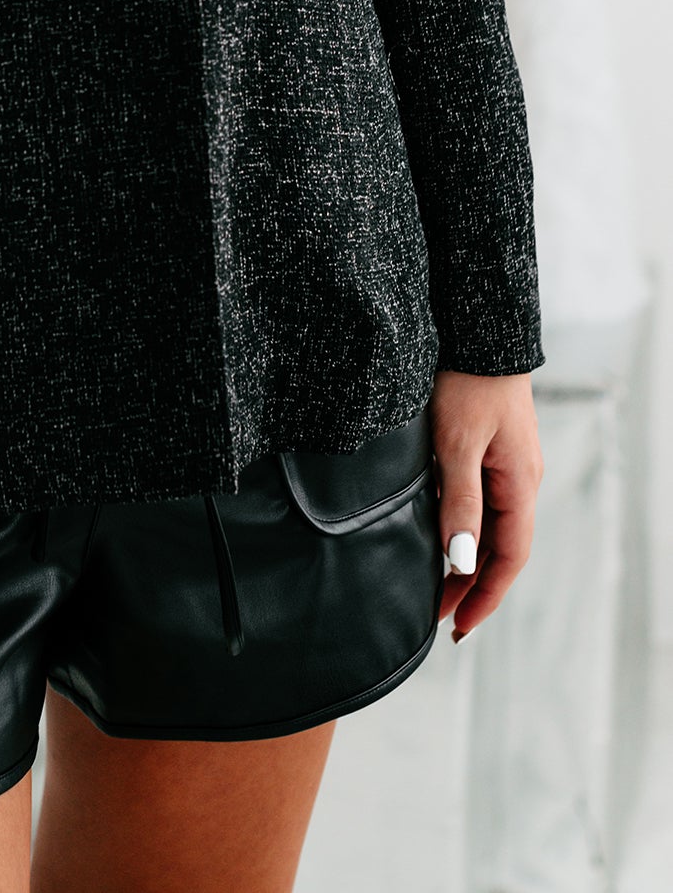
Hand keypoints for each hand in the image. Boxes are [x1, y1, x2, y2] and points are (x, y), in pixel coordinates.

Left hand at [430, 369, 542, 642]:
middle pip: (501, 546)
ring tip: (435, 585)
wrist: (475, 328)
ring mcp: (506, 462)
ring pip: (490, 524)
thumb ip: (460, 502)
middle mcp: (519, 478)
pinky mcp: (489, 447)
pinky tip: (439, 533)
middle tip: (438, 615)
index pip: (510, 557)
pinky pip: (480, 499)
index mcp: (520, 483)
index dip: (485, 595)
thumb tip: (462, 561)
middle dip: (472, 584)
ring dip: (467, 557)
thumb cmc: (466, 382)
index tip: (458, 626)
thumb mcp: (457, 445)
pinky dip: (462, 525)